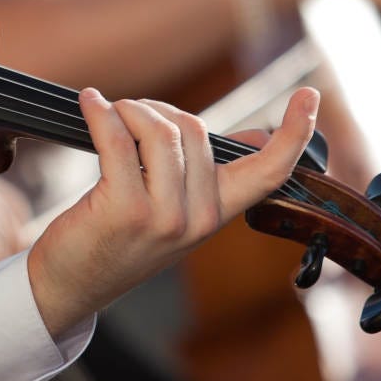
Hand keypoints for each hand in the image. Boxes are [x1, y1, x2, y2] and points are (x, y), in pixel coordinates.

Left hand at [27, 87, 318, 335]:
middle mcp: (198, 220)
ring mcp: (164, 218)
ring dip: (130, 110)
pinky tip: (90, 104)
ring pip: (161, 131)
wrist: (69, 286)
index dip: (294, 133)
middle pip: (195, 130)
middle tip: (127, 116)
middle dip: (158, 110)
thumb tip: (259, 137)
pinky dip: (101, 113)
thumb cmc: (117, 239)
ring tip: (108, 114)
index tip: (310, 95)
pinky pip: (118, 139)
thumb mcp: (175, 212)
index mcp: (217, 215)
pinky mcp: (124, 210)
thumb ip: (212, 174)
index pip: (269, 173)